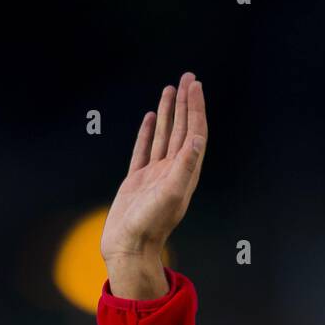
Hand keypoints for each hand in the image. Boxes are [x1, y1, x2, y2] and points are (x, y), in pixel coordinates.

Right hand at [101, 72, 206, 276]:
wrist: (129, 248)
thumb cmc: (149, 226)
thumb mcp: (170, 195)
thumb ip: (184, 167)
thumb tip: (196, 139)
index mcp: (185, 175)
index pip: (194, 133)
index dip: (196, 109)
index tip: (196, 85)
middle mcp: (173, 172)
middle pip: (182, 130)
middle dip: (186, 103)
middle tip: (187, 76)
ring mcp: (155, 176)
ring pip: (163, 136)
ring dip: (168, 113)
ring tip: (170, 89)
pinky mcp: (137, 180)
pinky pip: (144, 149)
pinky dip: (147, 132)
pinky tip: (149, 118)